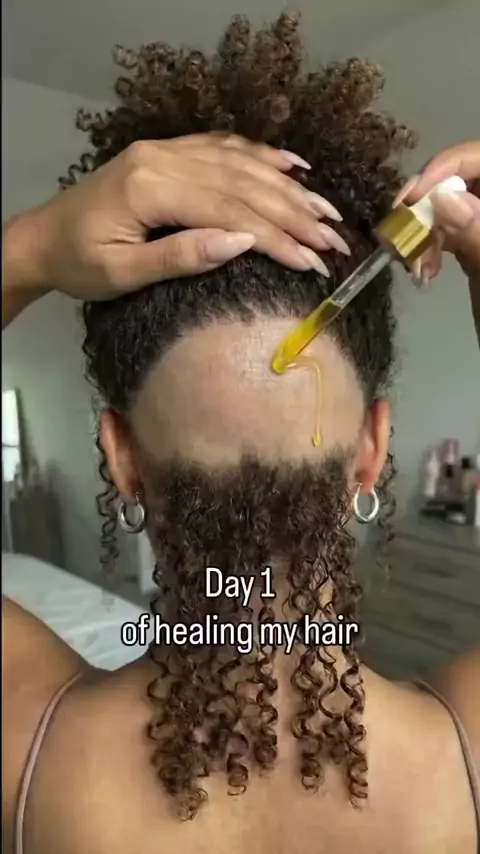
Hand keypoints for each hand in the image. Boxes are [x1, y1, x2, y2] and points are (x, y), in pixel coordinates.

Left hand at [6, 133, 347, 304]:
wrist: (44, 238)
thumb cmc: (80, 265)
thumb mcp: (122, 274)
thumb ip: (180, 256)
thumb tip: (240, 242)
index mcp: (150, 188)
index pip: (229, 210)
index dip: (276, 236)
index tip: (313, 260)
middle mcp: (162, 158)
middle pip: (241, 183)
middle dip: (293, 213)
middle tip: (334, 239)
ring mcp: (165, 150)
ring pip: (238, 163)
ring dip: (287, 186)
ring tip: (326, 209)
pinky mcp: (167, 152)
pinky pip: (222, 146)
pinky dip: (260, 156)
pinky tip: (291, 166)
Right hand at [395, 140, 479, 280]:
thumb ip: (479, 231)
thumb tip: (444, 198)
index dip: (448, 167)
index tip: (412, 195)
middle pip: (463, 179)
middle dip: (428, 202)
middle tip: (401, 227)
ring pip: (449, 207)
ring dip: (422, 229)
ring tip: (412, 262)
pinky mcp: (477, 248)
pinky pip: (448, 233)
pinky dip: (428, 246)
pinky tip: (422, 269)